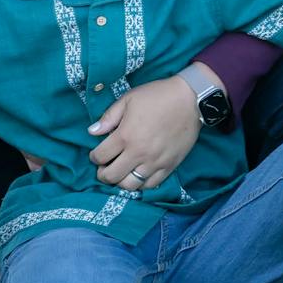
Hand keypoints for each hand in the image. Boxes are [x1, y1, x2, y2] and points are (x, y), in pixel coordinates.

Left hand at [88, 76, 200, 190]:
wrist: (189, 100)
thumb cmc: (156, 97)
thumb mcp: (128, 100)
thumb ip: (108, 117)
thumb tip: (92, 132)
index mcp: (125, 136)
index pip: (100, 157)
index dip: (94, 157)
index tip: (96, 154)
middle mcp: (138, 153)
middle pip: (112, 176)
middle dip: (103, 174)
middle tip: (103, 169)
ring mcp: (154, 163)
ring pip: (130, 185)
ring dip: (120, 182)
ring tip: (120, 174)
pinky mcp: (169, 167)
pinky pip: (151, 185)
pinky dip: (141, 184)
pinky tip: (137, 175)